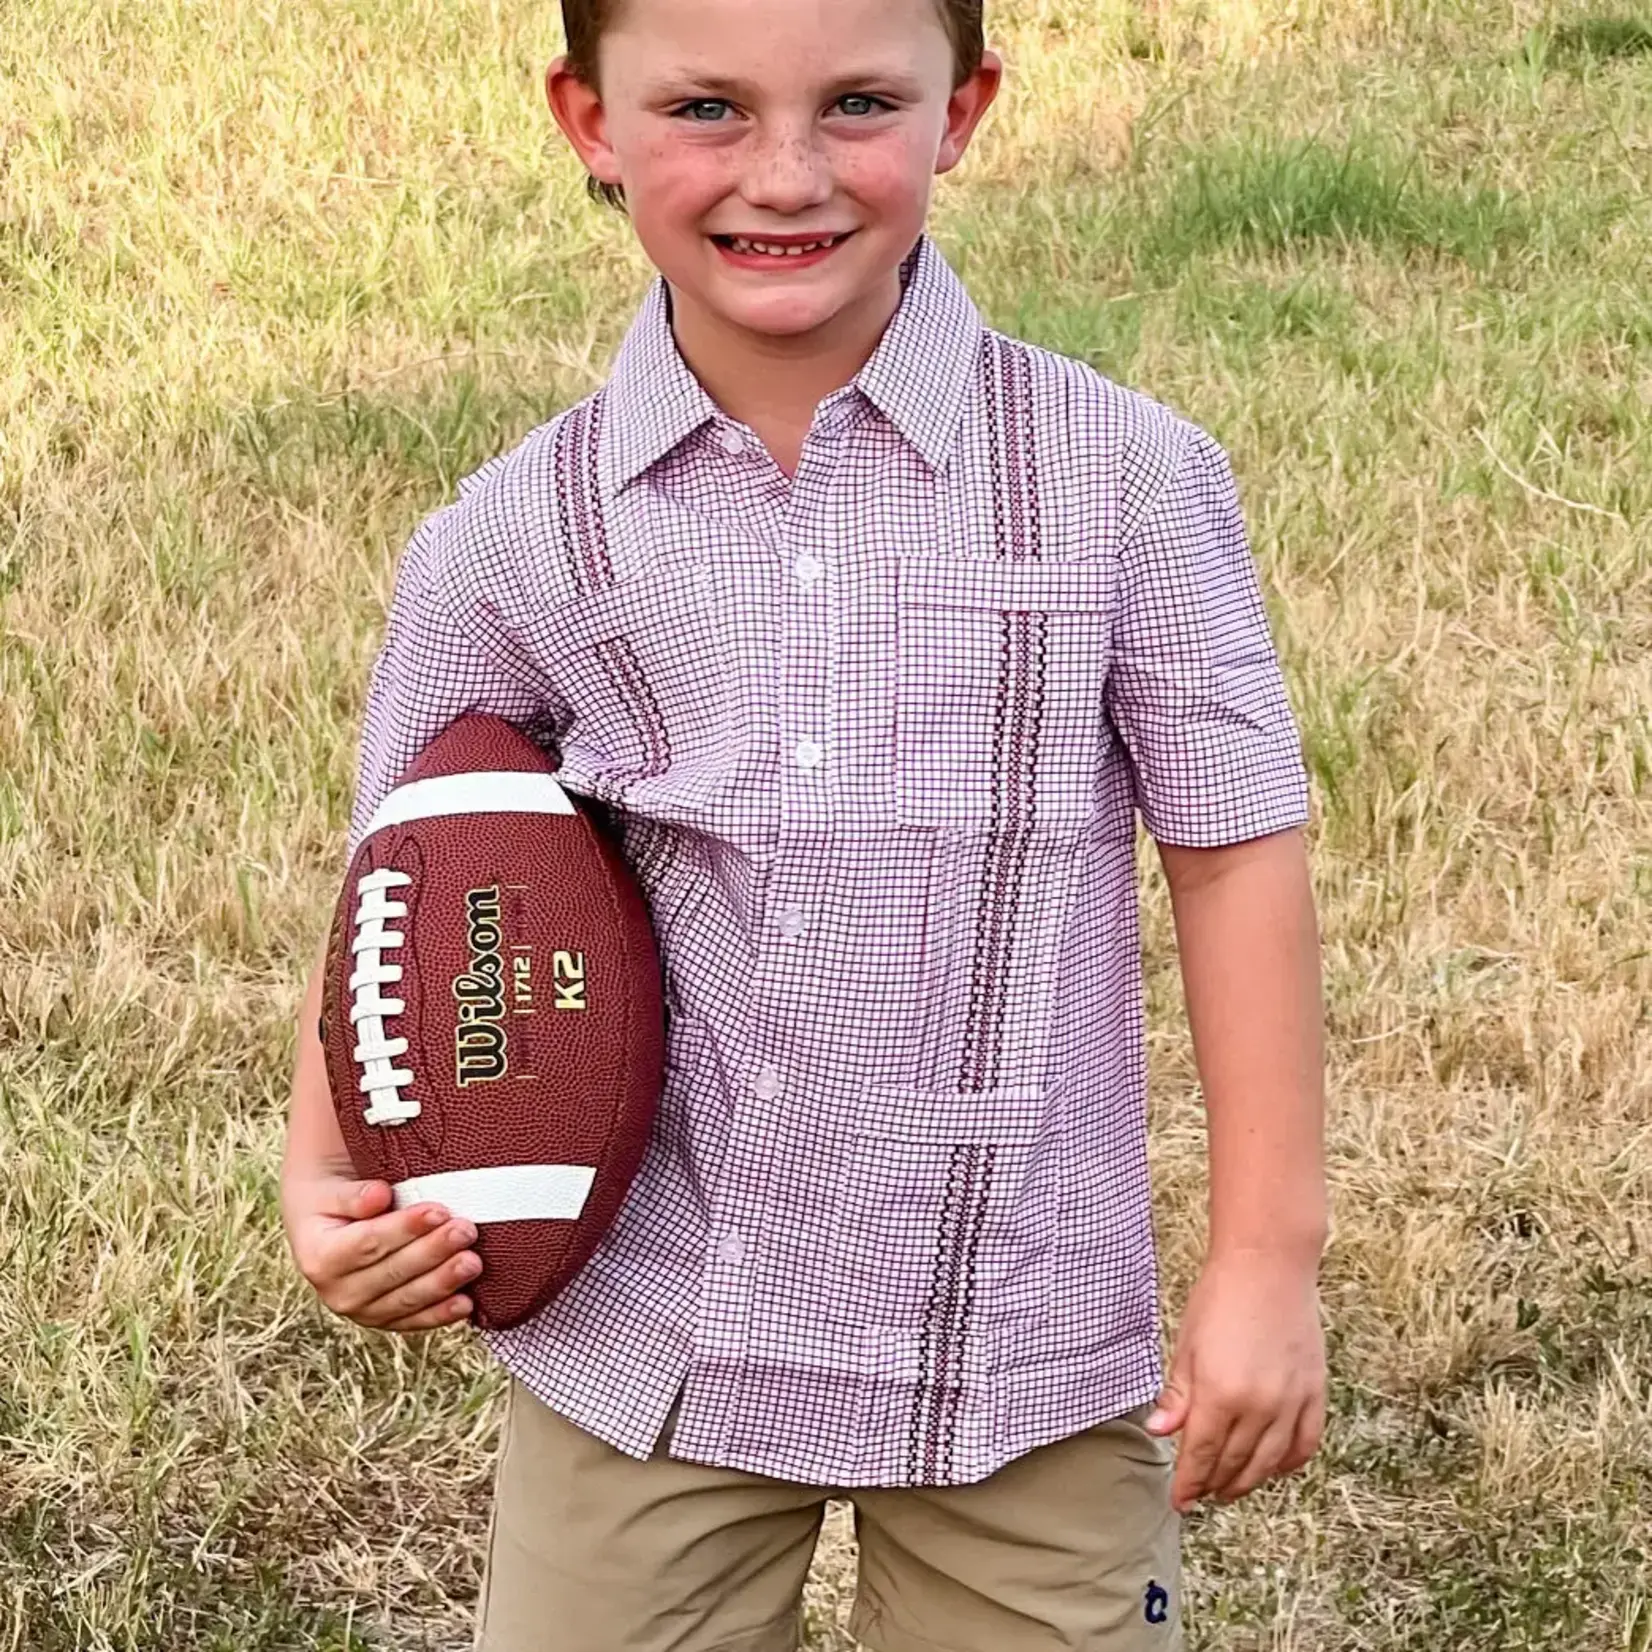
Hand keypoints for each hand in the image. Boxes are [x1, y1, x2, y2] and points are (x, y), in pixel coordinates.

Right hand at [282, 1166, 482, 1332]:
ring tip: (473, 1262)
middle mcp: (337, 1292)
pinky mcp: (383, 1319)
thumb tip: (378, 1195)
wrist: (324, 1225)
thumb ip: (353, 1194)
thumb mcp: (330, 1188)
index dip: (405, 1228)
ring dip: (443, 1282)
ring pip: (407, 1300)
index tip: (439, 1210)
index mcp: (320, 1257)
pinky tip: (466, 1304)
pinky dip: (441, 1314)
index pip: (368, 1243)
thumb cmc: (332, 1199)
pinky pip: (414, 1320)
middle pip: (393, 1273)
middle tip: (466, 1230)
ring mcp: (361, 1310)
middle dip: (433, 1251)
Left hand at [1144, 1249, 1324, 1511]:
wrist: (1268, 1266)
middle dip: (1213, 1484)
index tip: (1180, 1501)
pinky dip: (1287, 1464)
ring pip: (1269, 1463)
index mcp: (1220, 1394)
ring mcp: (1291, 1402)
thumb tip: (1159, 1431)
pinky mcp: (1315, 1394)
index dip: (1189, 1483)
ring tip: (1229, 1488)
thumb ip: (1178, 1395)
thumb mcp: (1187, 1346)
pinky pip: (1304, 1446)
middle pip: (1233, 1464)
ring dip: (1247, 1481)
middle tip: (1200, 1494)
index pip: (1201, 1456)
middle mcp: (1259, 1406)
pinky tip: (1271, 1467)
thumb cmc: (1220, 1298)